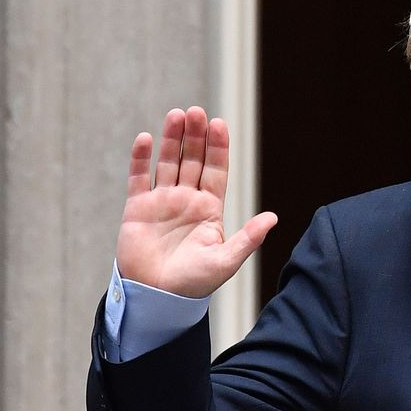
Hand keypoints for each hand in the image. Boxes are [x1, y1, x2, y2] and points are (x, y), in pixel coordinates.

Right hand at [115, 106, 277, 297]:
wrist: (156, 298)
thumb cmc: (193, 284)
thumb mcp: (225, 261)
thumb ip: (248, 238)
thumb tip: (273, 218)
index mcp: (210, 209)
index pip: (216, 171)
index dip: (218, 148)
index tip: (220, 124)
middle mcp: (187, 200)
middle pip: (192, 160)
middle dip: (195, 136)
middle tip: (197, 111)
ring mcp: (162, 201)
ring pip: (168, 162)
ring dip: (171, 139)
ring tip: (176, 115)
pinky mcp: (137, 208)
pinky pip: (139, 178)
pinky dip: (141, 159)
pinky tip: (145, 139)